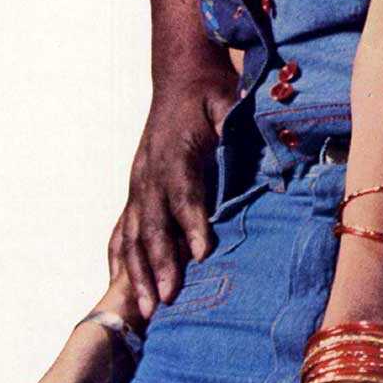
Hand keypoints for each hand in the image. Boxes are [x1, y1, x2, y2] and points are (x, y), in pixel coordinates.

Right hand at [109, 0, 237, 318]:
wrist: (181, 71)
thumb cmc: (211, 88)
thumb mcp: (230, 100)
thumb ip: (239, 124)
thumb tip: (261, 147)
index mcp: (175, 149)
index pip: (183, 192)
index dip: (190, 223)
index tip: (200, 254)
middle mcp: (149, 170)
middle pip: (151, 223)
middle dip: (157, 264)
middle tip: (165, 302)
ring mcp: (138, 182)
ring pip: (132, 234)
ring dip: (136, 273)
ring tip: (145, 312)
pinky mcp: (136, 189)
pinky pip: (122, 230)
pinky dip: (120, 260)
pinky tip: (120, 290)